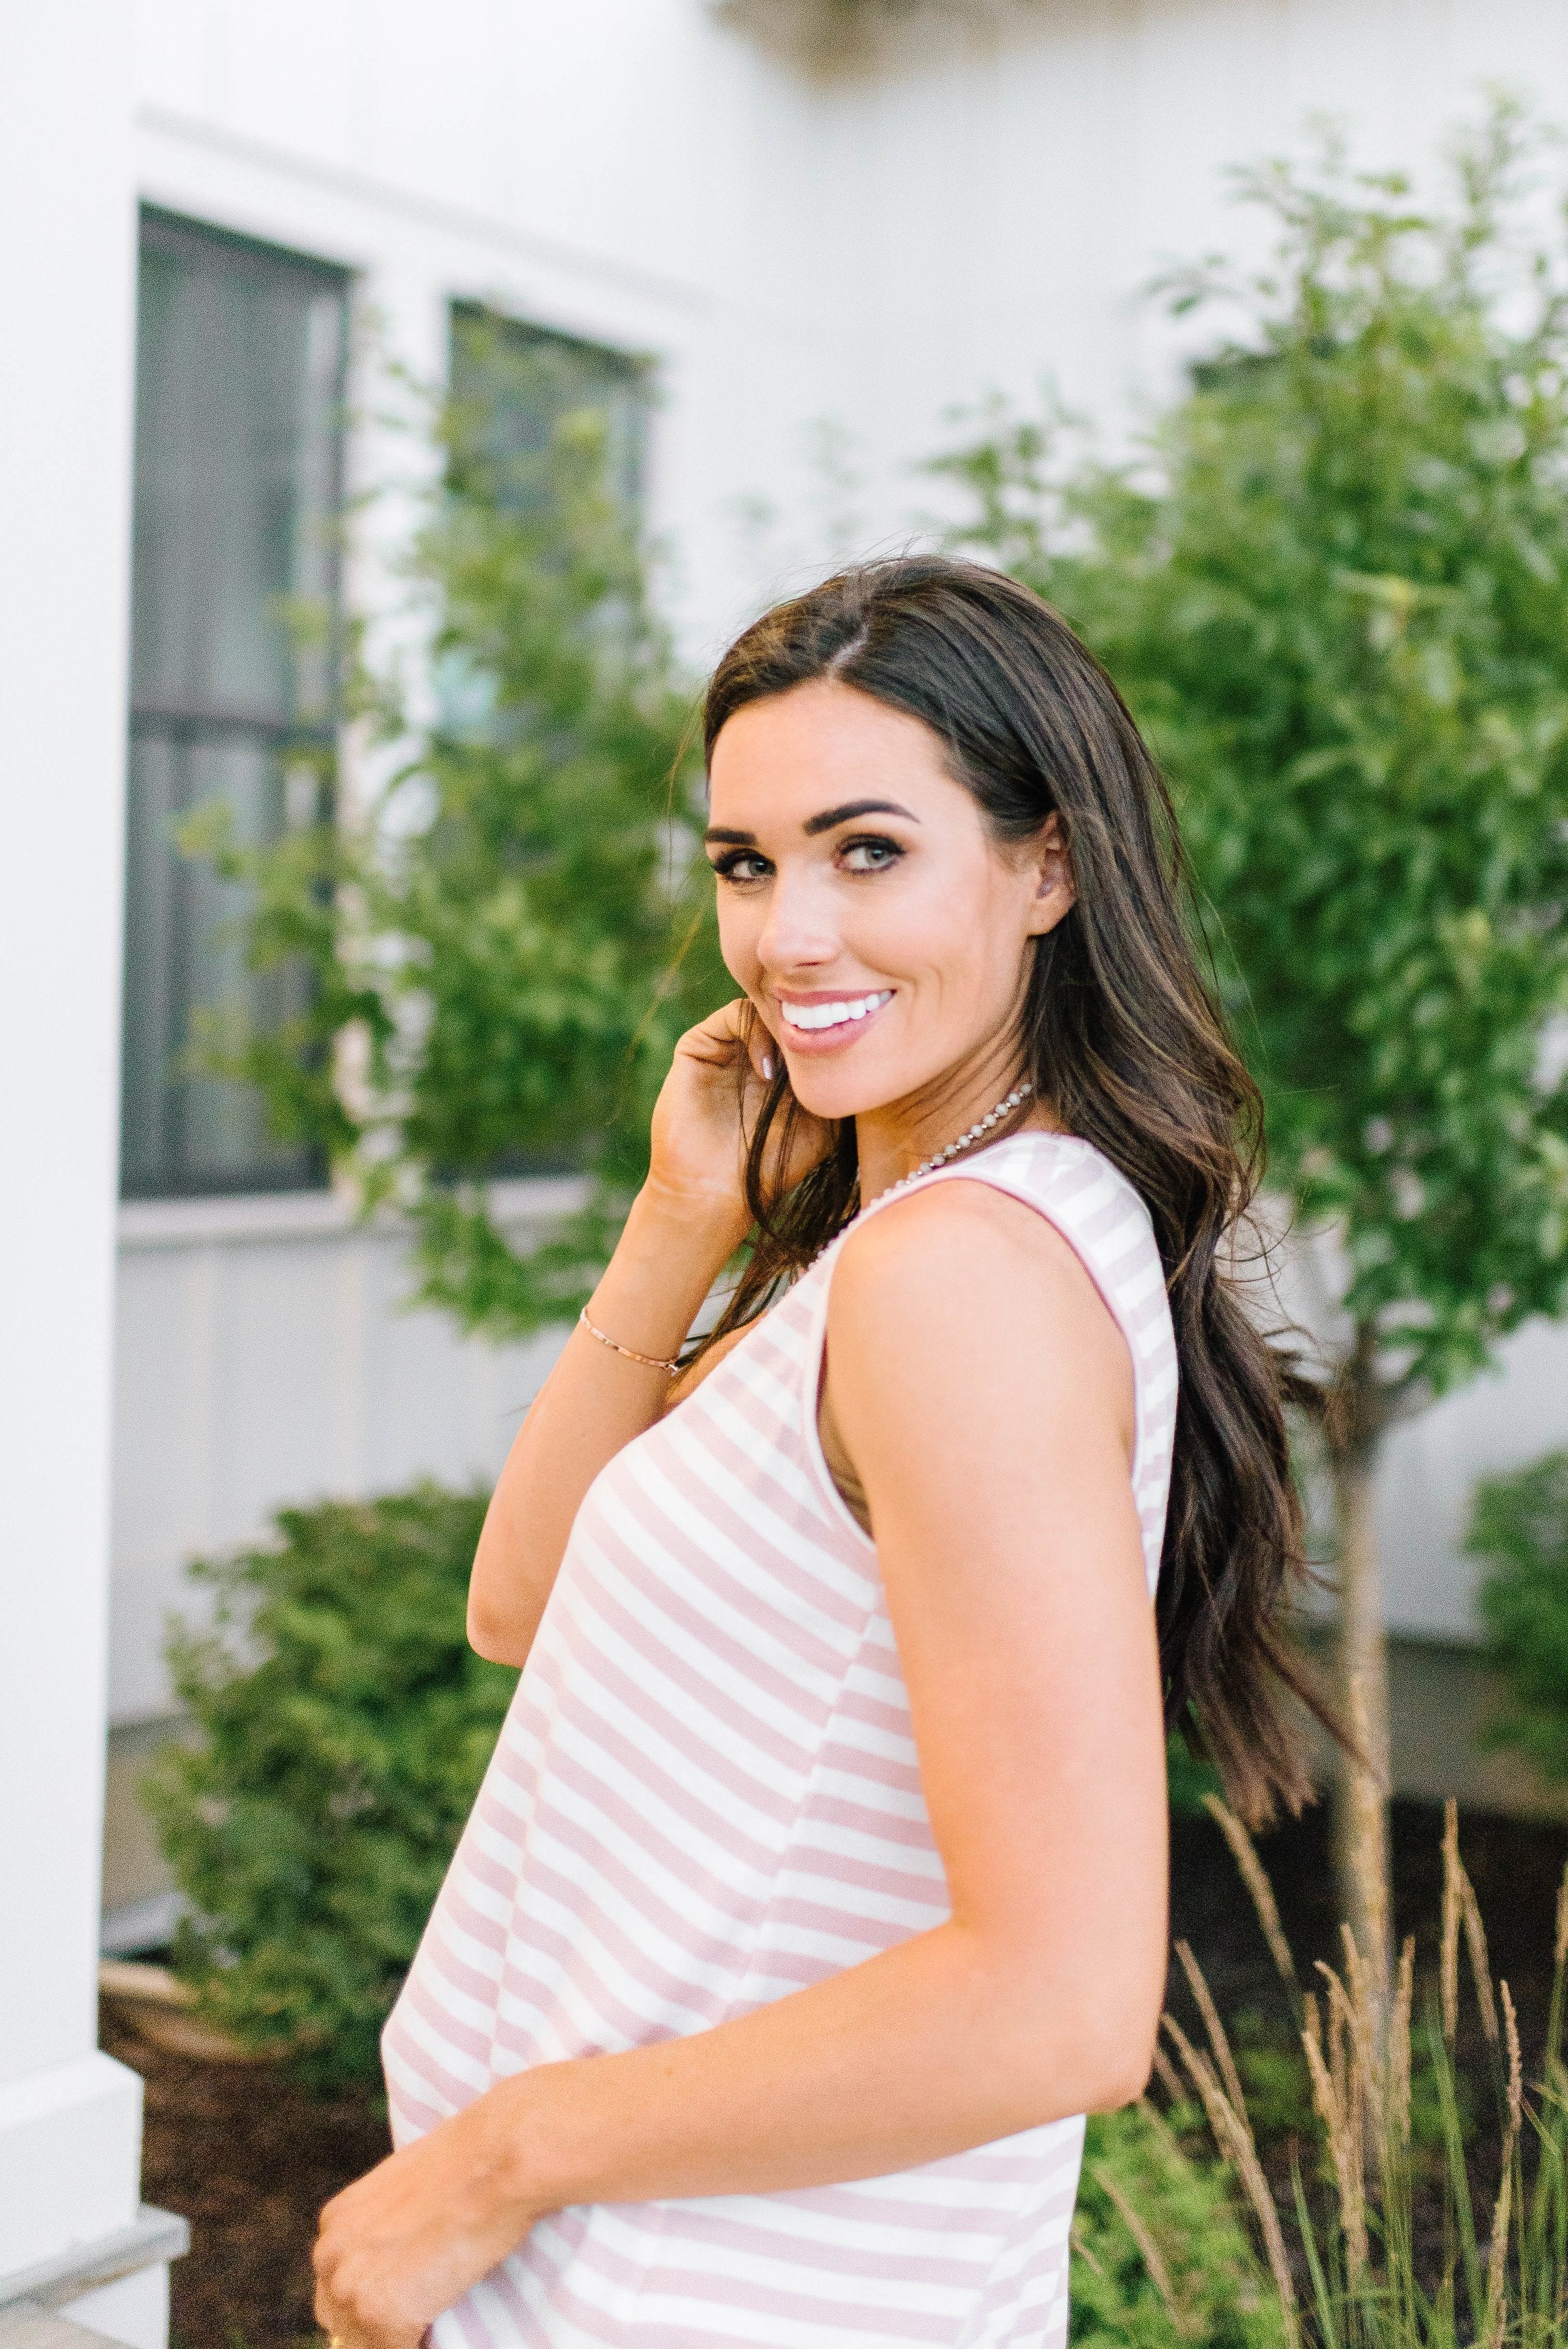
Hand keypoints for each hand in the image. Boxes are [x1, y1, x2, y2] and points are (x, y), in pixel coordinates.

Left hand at [313, 2087, 537, 2348]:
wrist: (493, 2163)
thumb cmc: (467, 2166)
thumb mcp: (406, 2193)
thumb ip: (385, 2232)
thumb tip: (397, 2262)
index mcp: (335, 2224)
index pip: (339, 2287)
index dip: (373, 2295)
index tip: (404, 2293)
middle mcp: (330, 2257)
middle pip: (340, 2320)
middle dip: (375, 2320)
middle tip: (420, 2304)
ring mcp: (352, 2290)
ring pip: (363, 2343)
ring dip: (395, 2334)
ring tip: (434, 2306)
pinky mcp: (382, 2316)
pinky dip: (420, 2342)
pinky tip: (443, 2316)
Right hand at [644, 998, 833, 1246]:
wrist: (717, 1189)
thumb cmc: (773, 1165)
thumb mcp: (824, 1127)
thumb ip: (841, 1088)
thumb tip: (873, 1054)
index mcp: (783, 1065)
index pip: (810, 1023)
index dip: (830, 1029)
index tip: (845, 1052)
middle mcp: (754, 1050)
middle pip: (788, 1010)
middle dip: (808, 1024)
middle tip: (822, 1049)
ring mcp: (727, 1046)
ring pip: (762, 1006)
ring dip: (784, 1029)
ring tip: (794, 1065)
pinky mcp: (699, 1046)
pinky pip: (732, 1015)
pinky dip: (754, 1031)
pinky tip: (766, 1071)